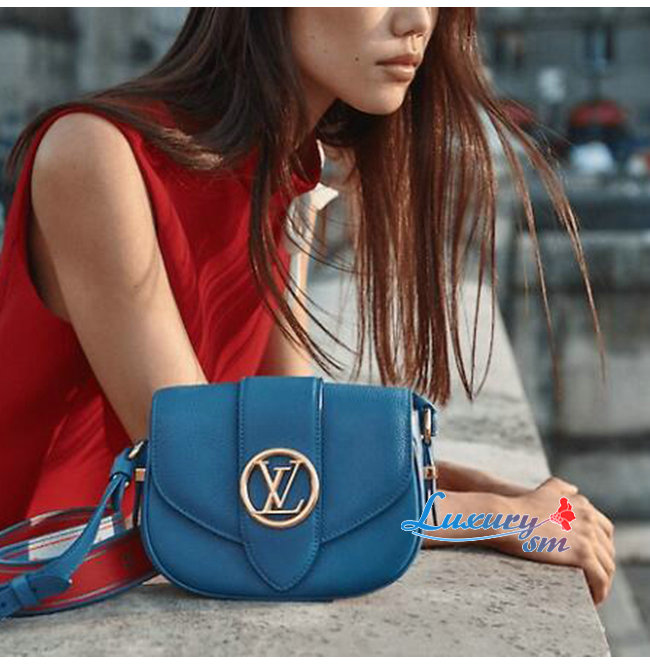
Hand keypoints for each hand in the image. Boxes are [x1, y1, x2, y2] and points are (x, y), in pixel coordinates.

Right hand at [495, 477, 615, 604]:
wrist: (505, 518)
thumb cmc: (518, 507)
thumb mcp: (545, 490)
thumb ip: (562, 488)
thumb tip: (574, 490)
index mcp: (583, 505)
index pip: (605, 530)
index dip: (600, 547)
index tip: (591, 560)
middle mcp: (590, 518)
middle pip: (607, 550)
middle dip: (602, 566)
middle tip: (591, 580)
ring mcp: (587, 536)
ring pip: (607, 567)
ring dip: (603, 582)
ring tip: (591, 593)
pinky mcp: (582, 554)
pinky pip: (600, 579)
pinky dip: (600, 591)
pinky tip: (590, 599)